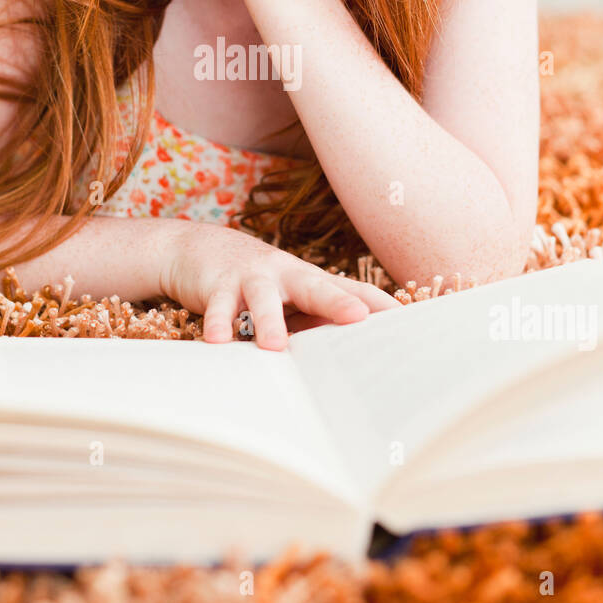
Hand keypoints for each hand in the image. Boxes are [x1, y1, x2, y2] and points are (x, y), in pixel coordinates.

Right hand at [159, 220, 400, 350]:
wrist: (196, 247)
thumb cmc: (256, 282)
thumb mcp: (289, 299)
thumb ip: (316, 321)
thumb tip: (353, 355)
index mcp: (309, 281)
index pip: (351, 291)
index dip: (377, 304)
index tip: (405, 319)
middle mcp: (285, 275)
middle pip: (314, 286)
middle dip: (336, 303)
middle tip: (357, 319)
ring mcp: (251, 277)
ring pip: (263, 298)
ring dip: (269, 321)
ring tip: (274, 346)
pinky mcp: (217, 284)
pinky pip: (219, 305)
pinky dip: (218, 323)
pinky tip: (218, 340)